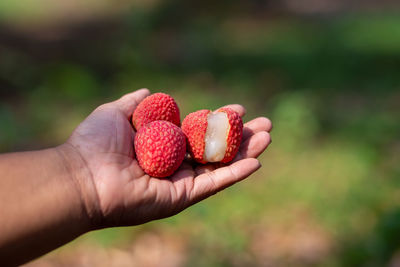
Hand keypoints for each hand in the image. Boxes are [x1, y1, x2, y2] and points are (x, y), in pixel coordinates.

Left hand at [60, 89, 271, 228]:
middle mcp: (175, 165)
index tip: (238, 108)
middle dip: (241, 137)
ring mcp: (180, 183)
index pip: (199, 133)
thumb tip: (151, 91)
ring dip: (246, 153)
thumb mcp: (115, 113)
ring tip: (268, 136)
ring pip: (220, 167)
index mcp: (163, 146)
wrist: (82, 175)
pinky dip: (235, 174)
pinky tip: (256, 161)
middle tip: (265, 124)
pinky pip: (213, 185)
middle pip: (216, 151)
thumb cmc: (94, 143)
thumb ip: (135, 103)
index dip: (220, 121)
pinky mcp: (181, 198)